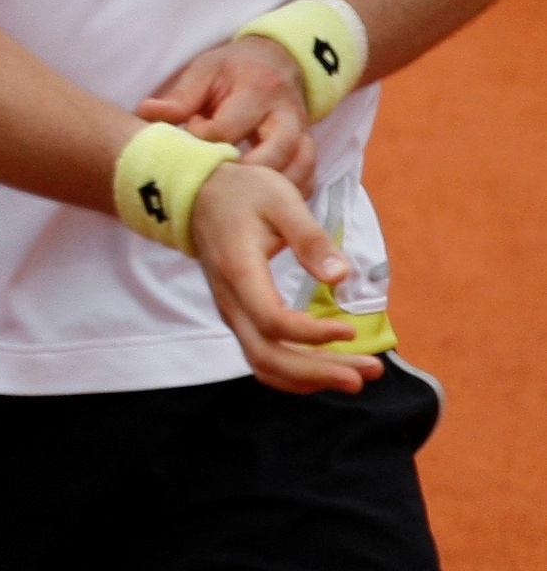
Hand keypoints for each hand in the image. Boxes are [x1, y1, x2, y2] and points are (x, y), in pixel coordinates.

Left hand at [139, 38, 316, 194]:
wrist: (278, 61)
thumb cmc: (234, 69)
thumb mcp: (205, 71)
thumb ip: (179, 97)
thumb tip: (145, 113)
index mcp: (258, 89)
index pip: (227, 129)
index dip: (204, 139)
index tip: (191, 133)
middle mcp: (288, 115)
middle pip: (273, 157)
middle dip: (241, 175)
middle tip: (214, 179)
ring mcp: (305, 136)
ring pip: (298, 174)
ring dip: (267, 191)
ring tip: (235, 196)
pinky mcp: (310, 152)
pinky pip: (308, 182)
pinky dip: (286, 196)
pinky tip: (259, 201)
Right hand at [190, 162, 384, 394]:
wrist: (198, 194)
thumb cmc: (243, 193)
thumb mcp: (280, 199)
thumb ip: (310, 237)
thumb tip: (341, 276)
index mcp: (239, 272)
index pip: (272, 321)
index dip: (312, 334)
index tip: (350, 329)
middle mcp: (230, 301)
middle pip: (268, 356)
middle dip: (320, 371)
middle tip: (371, 371)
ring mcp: (231, 312)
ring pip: (264, 364)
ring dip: (311, 377)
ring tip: (357, 376)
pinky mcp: (239, 315)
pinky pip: (261, 356)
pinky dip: (295, 372)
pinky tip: (327, 368)